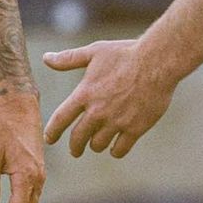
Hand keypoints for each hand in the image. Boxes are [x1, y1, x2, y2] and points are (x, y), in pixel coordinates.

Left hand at [42, 39, 176, 158]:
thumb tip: (45, 58)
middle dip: (74, 147)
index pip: (60, 119)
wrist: (157, 62)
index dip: (52, 132)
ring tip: (97, 144)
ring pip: (98, 145)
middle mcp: (97, 112)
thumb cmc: (125, 53)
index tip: (49, 139)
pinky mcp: (135, 129)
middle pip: (78, 138)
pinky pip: (119, 150)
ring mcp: (116, 122)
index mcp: (84, 94)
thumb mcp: (94, 52)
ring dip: (96, 145)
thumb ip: (68, 59)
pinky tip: (115, 148)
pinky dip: (115, 151)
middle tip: (75, 150)